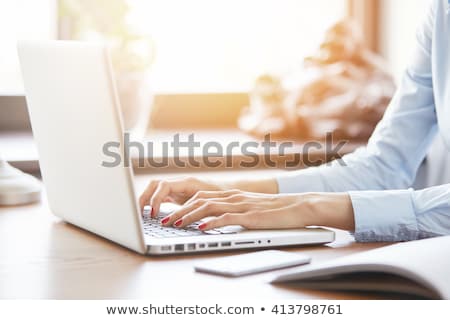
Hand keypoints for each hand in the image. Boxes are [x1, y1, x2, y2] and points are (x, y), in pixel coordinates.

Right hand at [139, 177, 225, 216]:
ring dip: (147, 200)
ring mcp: (178, 188)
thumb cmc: (224, 198)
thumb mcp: (209, 205)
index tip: (154, 214)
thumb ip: (195, 210)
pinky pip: (161, 195)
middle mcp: (181, 182)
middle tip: (140, 215)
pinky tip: (151, 215)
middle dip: (144, 198)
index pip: (163, 185)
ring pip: (155, 189)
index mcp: (188, 182)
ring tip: (142, 215)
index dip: (155, 199)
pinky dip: (153, 203)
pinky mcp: (178, 194)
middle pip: (154, 184)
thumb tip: (180, 221)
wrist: (234, 192)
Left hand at [160, 190, 354, 231]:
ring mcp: (241, 204)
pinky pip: (226, 217)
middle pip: (199, 199)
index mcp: (232, 194)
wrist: (299, 207)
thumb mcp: (249, 208)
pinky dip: (211, 222)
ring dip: (188, 215)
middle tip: (163, 220)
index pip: (200, 195)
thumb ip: (232, 211)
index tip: (169, 213)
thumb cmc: (275, 211)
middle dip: (178, 209)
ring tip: (175, 224)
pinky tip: (201, 228)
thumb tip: (213, 220)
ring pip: (208, 206)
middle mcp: (233, 196)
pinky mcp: (250, 215)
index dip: (182, 203)